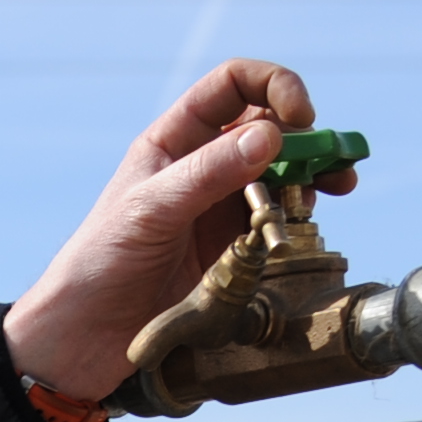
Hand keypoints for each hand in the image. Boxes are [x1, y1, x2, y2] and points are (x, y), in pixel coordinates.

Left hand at [0, 59, 349, 400]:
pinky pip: (277, 219)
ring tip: (335, 189)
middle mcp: (201, 167)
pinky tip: (306, 221)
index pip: (233, 86)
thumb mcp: (150, 210)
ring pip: (281, 175)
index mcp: (174, 141)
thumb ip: (208, 173)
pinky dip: (299, 215)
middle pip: (270, 129)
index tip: (300, 117)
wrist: (84, 336)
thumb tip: (270, 137)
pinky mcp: (232, 248)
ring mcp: (219, 207)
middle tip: (336, 160)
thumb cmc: (99, 263)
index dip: (274, 87)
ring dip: (312, 175)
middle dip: (308, 137)